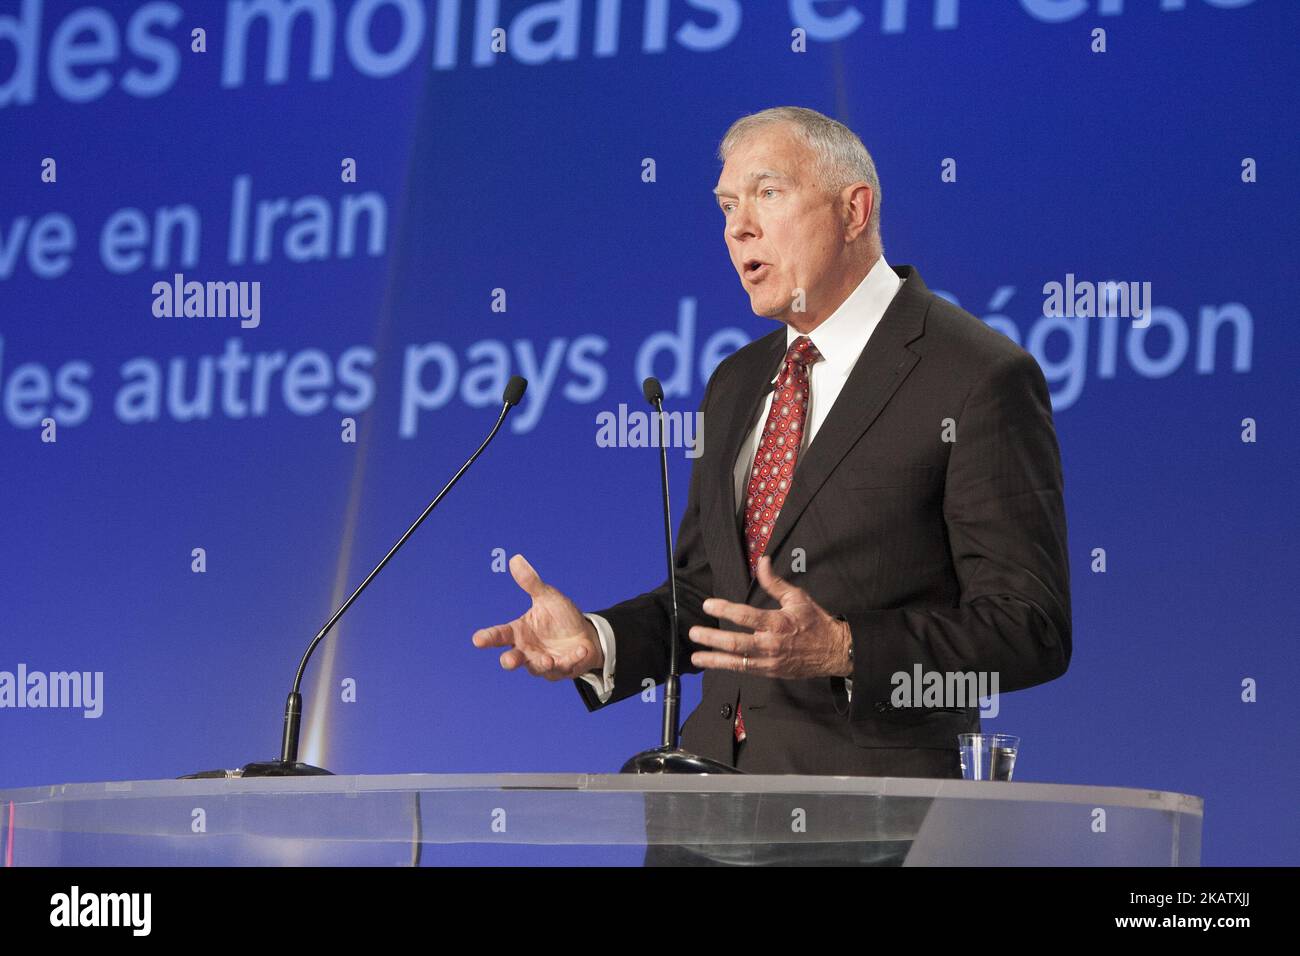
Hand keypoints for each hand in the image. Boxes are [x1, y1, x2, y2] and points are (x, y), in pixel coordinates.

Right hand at [471, 554, 603, 680]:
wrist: (585, 634)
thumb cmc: (560, 617)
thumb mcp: (548, 597)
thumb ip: (531, 583)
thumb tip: (515, 559)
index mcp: (519, 632)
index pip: (500, 635)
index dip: (488, 638)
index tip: (477, 640)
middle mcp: (528, 651)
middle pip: (513, 659)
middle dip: (510, 661)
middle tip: (510, 660)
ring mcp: (544, 663)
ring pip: (538, 668)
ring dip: (542, 664)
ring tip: (547, 659)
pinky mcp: (563, 669)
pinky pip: (566, 667)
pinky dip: (573, 659)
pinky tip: (580, 650)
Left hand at [688, 556, 852, 678]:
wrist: (834, 651)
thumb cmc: (814, 622)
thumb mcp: (797, 597)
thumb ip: (775, 582)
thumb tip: (762, 561)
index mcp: (777, 623)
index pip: (745, 616)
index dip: (724, 609)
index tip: (708, 604)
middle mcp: (771, 644)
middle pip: (735, 643)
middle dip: (712, 638)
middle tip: (694, 633)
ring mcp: (769, 661)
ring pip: (737, 662)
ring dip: (714, 659)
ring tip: (696, 657)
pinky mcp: (770, 672)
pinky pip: (745, 670)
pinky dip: (728, 666)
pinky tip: (715, 663)